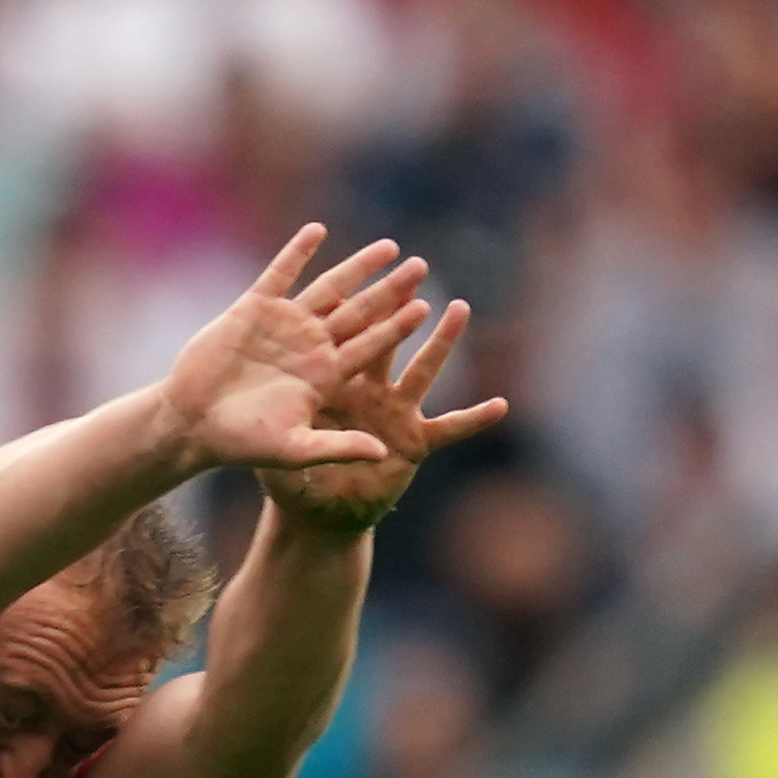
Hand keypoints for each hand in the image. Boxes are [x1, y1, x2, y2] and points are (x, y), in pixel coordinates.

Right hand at [152, 227, 440, 482]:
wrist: (191, 423)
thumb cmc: (242, 442)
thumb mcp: (294, 450)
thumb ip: (338, 447)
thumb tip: (383, 454)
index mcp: (325, 375)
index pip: (371, 345)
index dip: (397, 326)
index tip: (424, 308)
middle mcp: (310, 345)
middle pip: (360, 311)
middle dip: (390, 289)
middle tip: (421, 267)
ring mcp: (283, 324)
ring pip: (329, 287)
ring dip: (358, 266)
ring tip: (389, 246)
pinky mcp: (252, 309)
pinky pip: (280, 274)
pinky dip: (297, 252)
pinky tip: (317, 230)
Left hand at [249, 292, 507, 537]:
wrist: (315, 512)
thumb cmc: (295, 479)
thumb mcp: (281, 452)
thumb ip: (283, 428)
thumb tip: (277, 409)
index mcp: (331, 383)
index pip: (342, 337)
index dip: (352, 306)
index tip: (362, 273)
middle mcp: (367, 391)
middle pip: (385, 339)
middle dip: (400, 304)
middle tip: (416, 265)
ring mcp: (393, 413)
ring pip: (422, 370)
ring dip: (441, 341)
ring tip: (459, 308)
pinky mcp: (414, 442)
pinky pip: (450, 428)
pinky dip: (474, 419)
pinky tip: (500, 406)